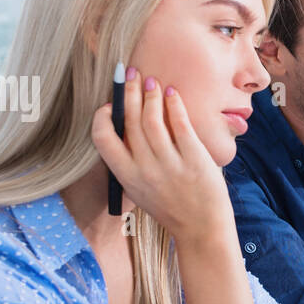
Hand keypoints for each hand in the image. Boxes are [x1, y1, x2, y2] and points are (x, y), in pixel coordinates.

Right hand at [92, 70, 234, 243]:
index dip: (103, 116)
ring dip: (150, 94)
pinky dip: (174, 105)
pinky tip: (172, 93)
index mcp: (126, 177)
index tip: (109, 103)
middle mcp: (145, 169)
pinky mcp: (194, 159)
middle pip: (129, 120)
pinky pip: (180, 124)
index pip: (102, 138)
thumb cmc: (170, 206)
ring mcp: (169, 164)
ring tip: (151, 82)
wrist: (201, 228)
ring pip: (152, 118)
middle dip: (128, 92)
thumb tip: (123, 123)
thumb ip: (129, 162)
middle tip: (131, 74)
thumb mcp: (139, 189)